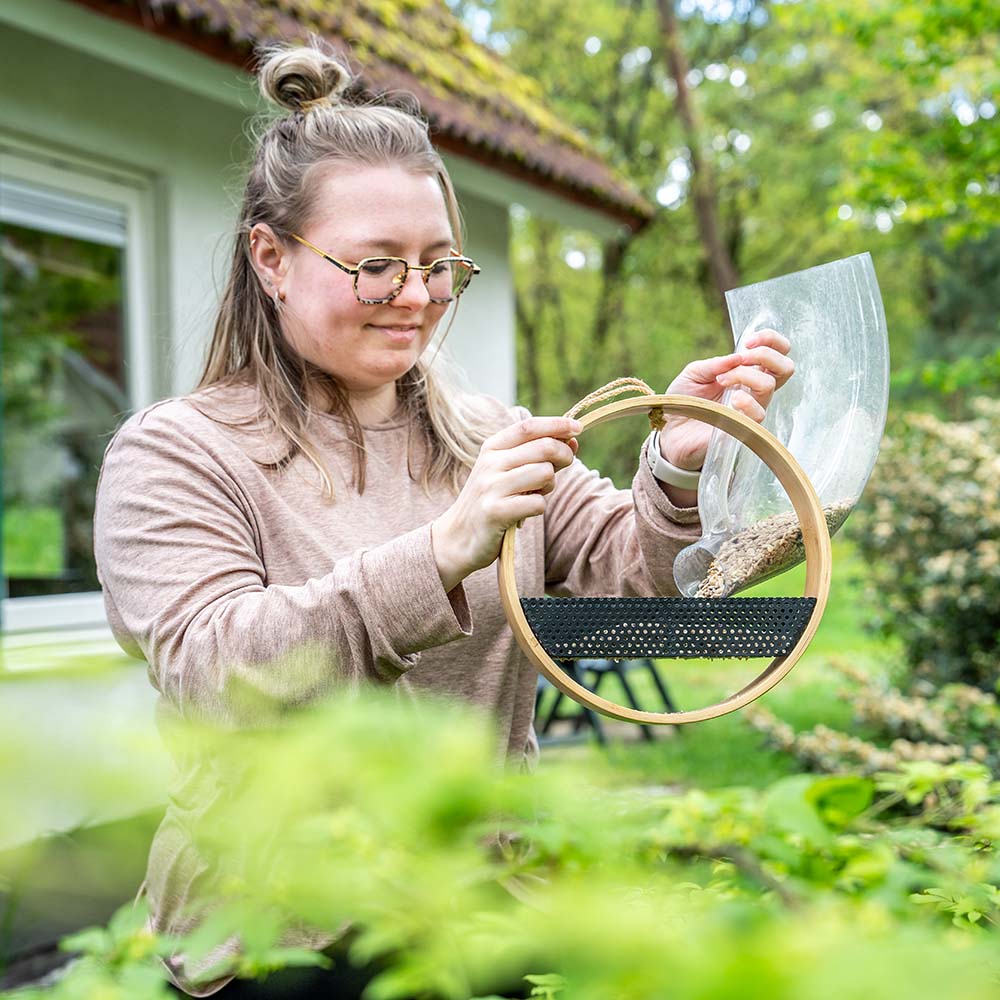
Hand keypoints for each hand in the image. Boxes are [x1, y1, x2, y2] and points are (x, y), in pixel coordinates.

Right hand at [431, 417, 580, 590]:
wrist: (457, 537)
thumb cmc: (491, 501)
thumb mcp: (507, 471)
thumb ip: (537, 455)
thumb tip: (573, 439)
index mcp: (492, 448)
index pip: (529, 426)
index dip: (557, 424)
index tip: (578, 428)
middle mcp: (490, 463)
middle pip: (544, 447)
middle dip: (564, 456)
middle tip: (562, 467)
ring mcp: (491, 487)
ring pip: (544, 473)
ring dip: (549, 486)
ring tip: (535, 494)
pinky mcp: (496, 512)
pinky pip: (538, 503)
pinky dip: (538, 508)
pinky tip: (524, 512)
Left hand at [659, 328, 793, 470]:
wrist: (670, 431)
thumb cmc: (685, 401)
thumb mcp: (694, 373)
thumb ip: (715, 363)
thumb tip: (738, 356)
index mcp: (747, 373)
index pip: (778, 353)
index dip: (771, 341)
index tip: (749, 341)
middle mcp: (754, 391)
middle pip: (786, 369)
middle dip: (765, 354)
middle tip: (741, 359)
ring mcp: (751, 410)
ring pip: (768, 386)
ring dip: (744, 375)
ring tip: (721, 381)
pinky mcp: (744, 429)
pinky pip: (758, 413)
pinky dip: (745, 401)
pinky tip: (730, 401)